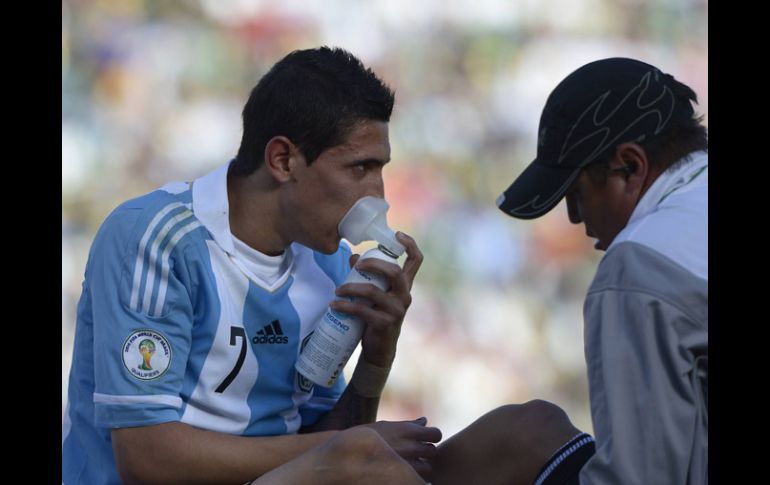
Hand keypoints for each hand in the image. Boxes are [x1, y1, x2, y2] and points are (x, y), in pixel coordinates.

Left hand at [331, 232, 422, 366]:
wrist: (379, 348)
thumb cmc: (376, 316)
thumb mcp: (375, 295)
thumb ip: (366, 275)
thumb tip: (354, 257)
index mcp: (404, 285)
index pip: (416, 261)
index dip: (410, 244)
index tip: (397, 234)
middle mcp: (405, 296)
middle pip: (394, 271)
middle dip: (373, 264)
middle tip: (357, 265)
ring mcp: (396, 310)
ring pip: (373, 291)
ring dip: (351, 287)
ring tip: (337, 290)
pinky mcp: (385, 323)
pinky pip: (362, 310)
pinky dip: (345, 306)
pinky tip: (334, 305)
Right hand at [362, 417, 441, 478]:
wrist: (346, 454)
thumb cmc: (364, 437)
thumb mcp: (386, 426)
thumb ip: (408, 424)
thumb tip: (424, 420)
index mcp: (407, 430)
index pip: (435, 434)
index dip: (432, 437)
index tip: (425, 440)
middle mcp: (409, 446)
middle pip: (432, 452)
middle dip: (426, 453)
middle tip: (415, 454)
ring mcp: (406, 464)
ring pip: (427, 468)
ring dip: (421, 467)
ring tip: (408, 465)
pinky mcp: (400, 476)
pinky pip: (416, 479)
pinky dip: (412, 476)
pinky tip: (402, 473)